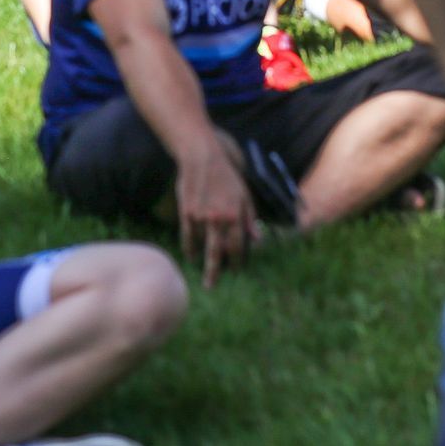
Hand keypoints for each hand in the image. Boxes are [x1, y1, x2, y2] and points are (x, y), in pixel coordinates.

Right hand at [176, 137, 256, 286]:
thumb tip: (257, 240)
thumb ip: (250, 219)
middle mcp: (218, 219)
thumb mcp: (244, 195)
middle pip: (217, 253)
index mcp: (235, 215)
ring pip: (202, 245)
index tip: (237, 270)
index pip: (238, 246)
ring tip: (205, 273)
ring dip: (203, 259)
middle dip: (215, 272)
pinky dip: (188, 248)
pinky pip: (187, 236)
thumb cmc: (227, 176)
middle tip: (212, 287)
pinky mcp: (186, 213)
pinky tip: (190, 257)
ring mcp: (200, 217)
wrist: (201, 158)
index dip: (238, 261)